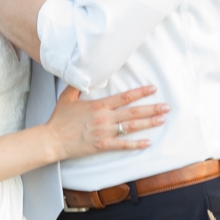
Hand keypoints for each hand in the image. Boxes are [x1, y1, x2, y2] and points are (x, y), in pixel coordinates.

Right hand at [47, 85, 168, 160]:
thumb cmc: (59, 119)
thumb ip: (78, 85)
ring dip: (149, 123)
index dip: (140, 92)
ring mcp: (105, 132)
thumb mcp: (67, 97)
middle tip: (166, 107)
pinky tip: (148, 142)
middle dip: (152, 108)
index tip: (153, 89)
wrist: (53, 139)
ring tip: (162, 119)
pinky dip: (136, 144)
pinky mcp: (102, 145)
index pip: (124, 97)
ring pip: (132, 127)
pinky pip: (123, 145)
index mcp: (98, 105)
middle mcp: (104, 118)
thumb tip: (85, 73)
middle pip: (133, 112)